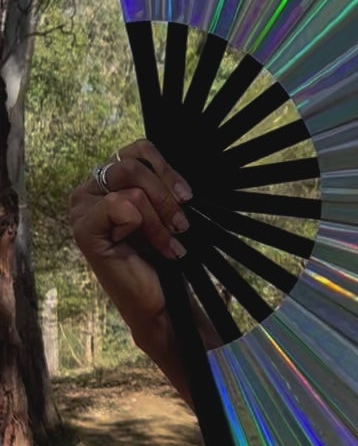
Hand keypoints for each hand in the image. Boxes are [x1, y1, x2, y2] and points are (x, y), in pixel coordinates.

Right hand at [68, 140, 192, 345]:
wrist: (162, 296)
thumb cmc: (163, 252)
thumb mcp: (164, 207)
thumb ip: (160, 179)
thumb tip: (178, 161)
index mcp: (106, 178)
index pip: (139, 149)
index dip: (167, 169)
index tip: (188, 197)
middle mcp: (88, 189)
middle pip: (133, 164)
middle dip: (165, 195)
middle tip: (181, 223)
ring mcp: (82, 209)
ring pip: (131, 185)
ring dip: (160, 215)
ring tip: (172, 239)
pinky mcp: (83, 229)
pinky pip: (120, 205)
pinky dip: (147, 227)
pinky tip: (155, 248)